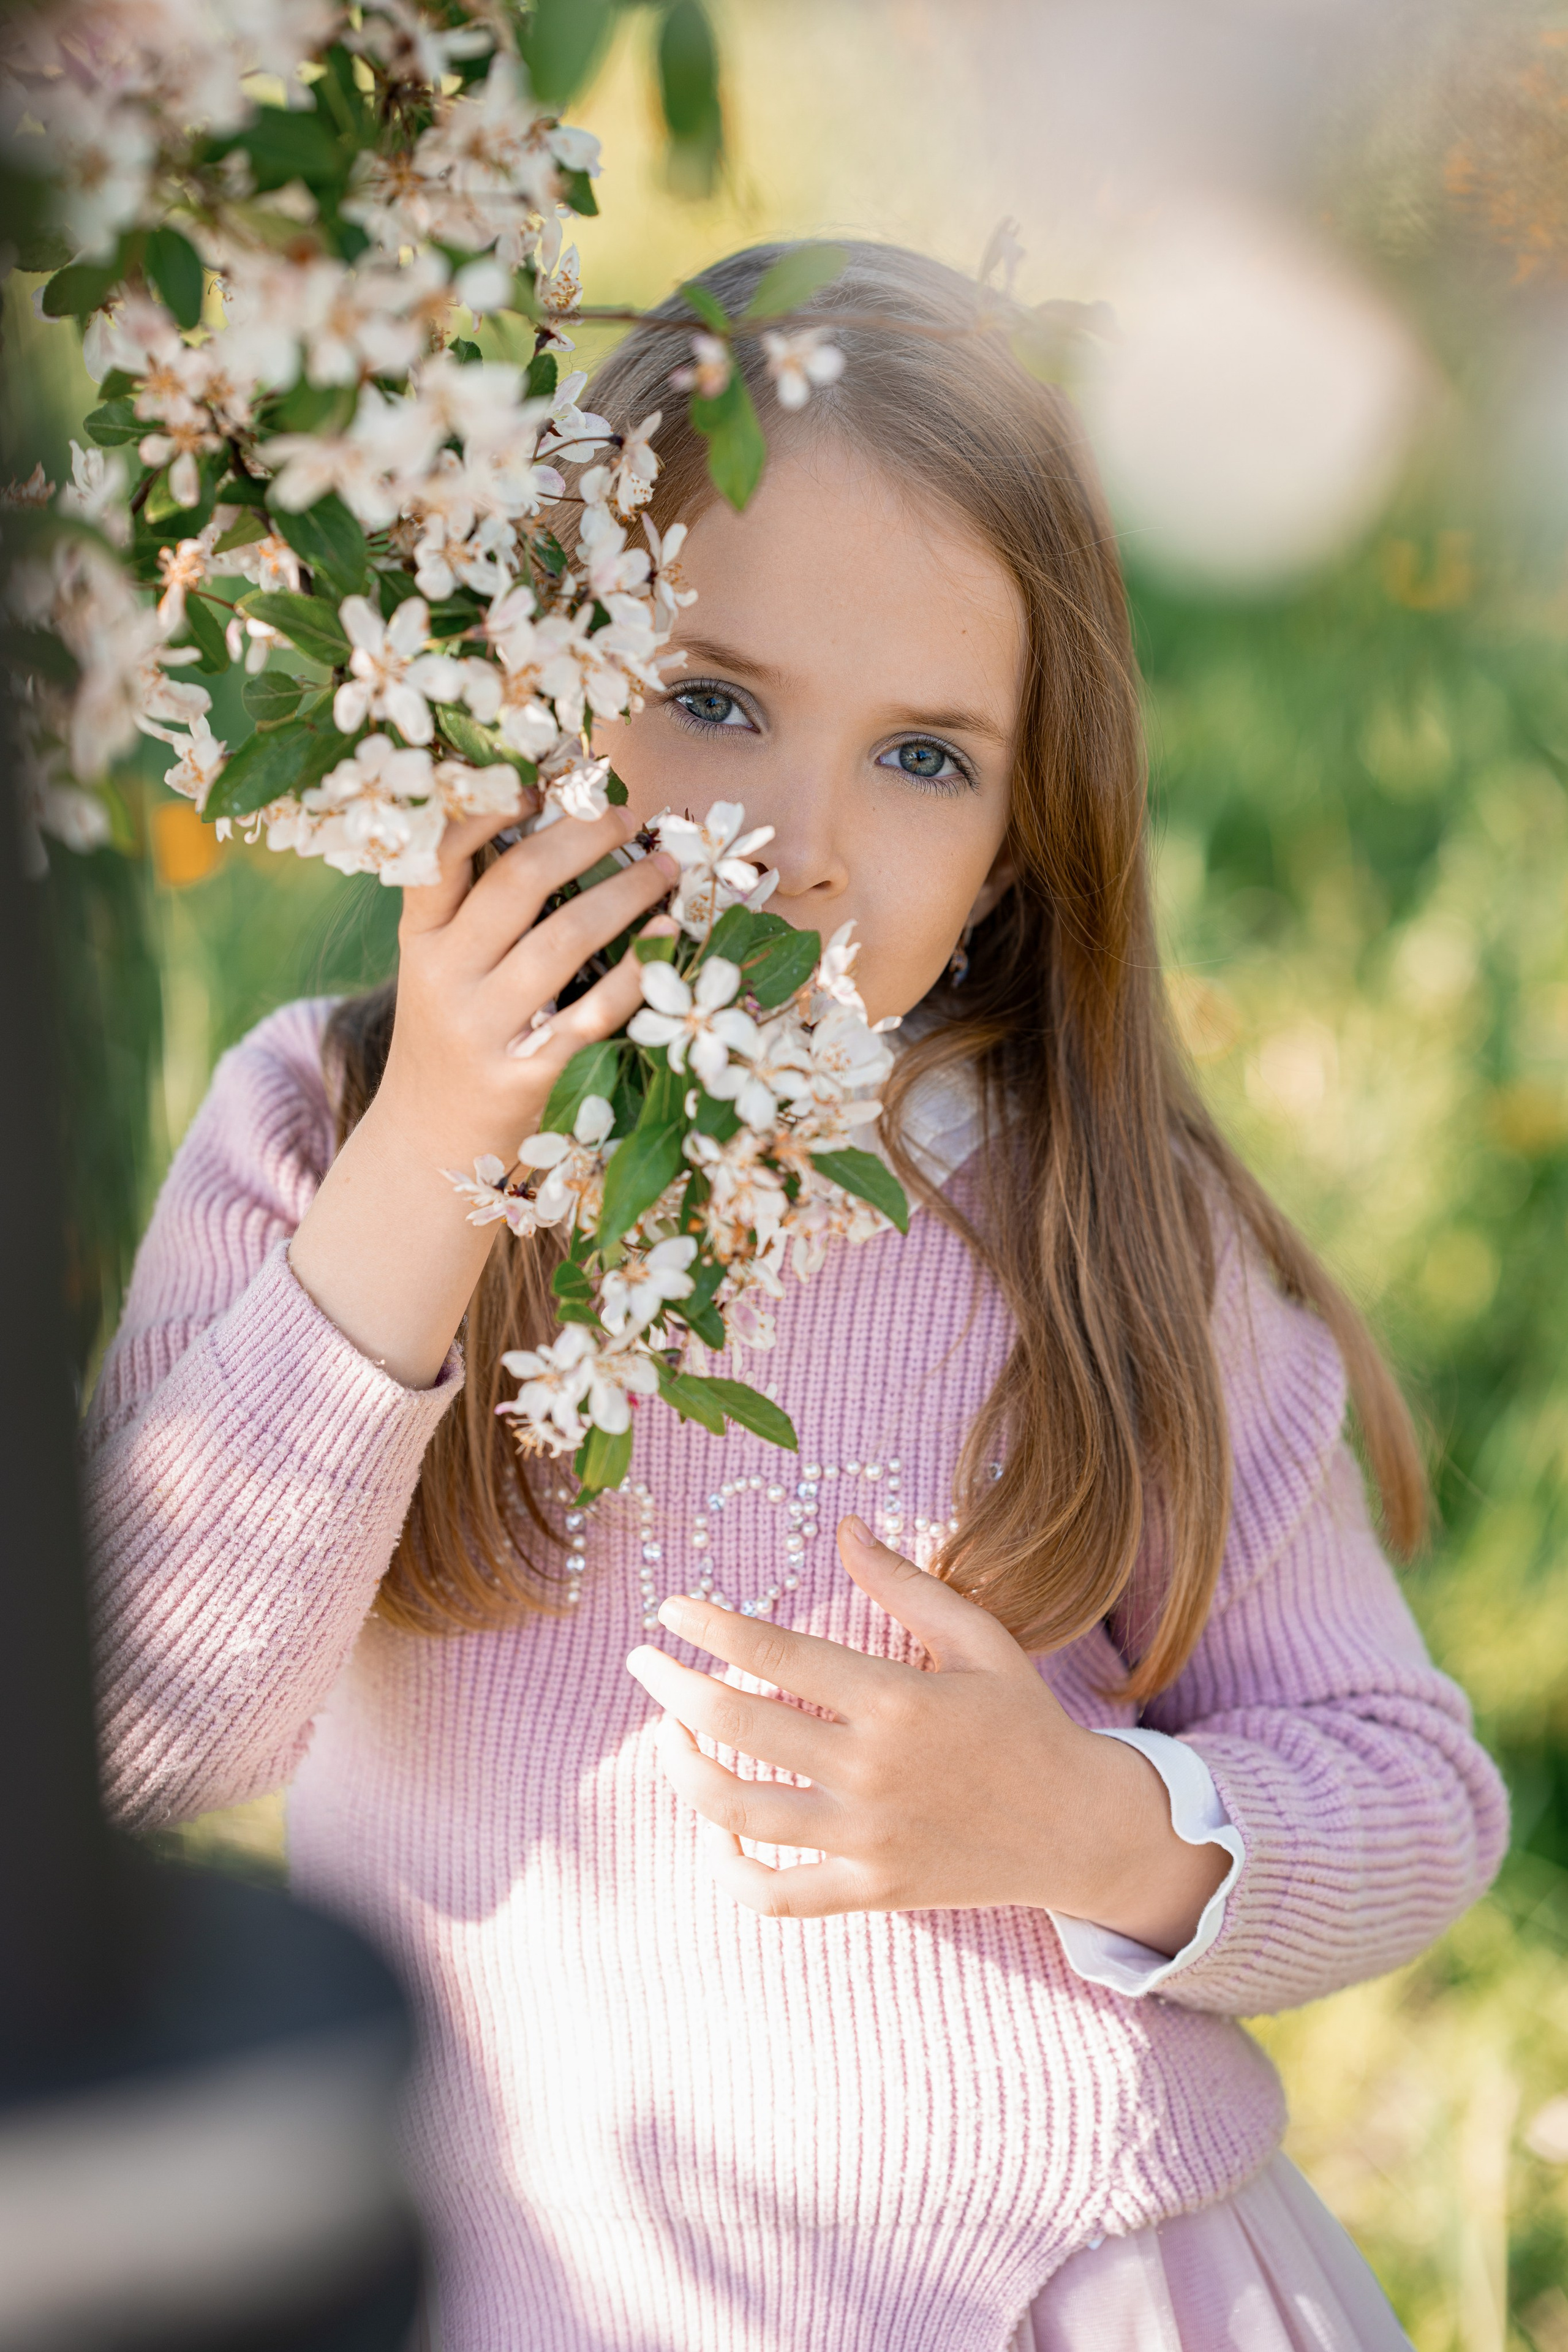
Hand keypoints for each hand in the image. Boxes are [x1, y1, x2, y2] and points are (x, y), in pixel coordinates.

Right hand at [374, 798, 677, 1169]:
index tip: (539, 781)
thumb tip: (559, 823)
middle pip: (518, 883)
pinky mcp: (524, 1076)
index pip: (441, 854)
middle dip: (583, 837)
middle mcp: (444, 975)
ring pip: (564, 941)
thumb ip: (476, 907)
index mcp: (420, 936)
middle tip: (630, 817)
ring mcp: (483, 1028)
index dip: (488, 808)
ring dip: (624, 895)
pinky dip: (637, 973)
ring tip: (665, 871)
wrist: (427, 1139)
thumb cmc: (450, 1033)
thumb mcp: (439, 965)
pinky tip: (669, 941)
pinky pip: (592, 1014)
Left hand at [626, 1515, 1228, 1949]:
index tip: (670, 1609)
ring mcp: (867, 1837)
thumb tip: (845, 1525)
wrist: (1077, 1827)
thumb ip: (905, 1582)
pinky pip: (777, 1894)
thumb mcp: (979, 1637)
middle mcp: (872, 1769)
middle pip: (739, 1727)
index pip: (777, 1654)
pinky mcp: (870, 1889)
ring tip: (667, 1735)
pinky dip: (731, 1871)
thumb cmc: (1023, 1720)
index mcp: (897, 1699)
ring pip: (739, 1812)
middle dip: (673, 1689)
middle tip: (644, 1662)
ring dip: (684, 1771)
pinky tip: (712, 1836)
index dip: (711, 1628)